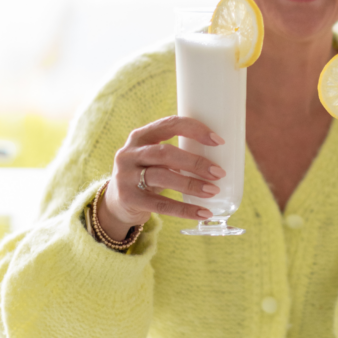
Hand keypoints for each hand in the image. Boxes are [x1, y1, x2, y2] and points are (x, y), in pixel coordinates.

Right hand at [96, 116, 226, 239]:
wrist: (115, 202)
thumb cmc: (146, 174)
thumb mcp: (155, 158)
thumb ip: (177, 153)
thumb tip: (222, 157)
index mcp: (141, 136)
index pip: (169, 124)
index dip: (195, 130)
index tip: (219, 140)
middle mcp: (129, 153)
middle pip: (165, 153)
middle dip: (195, 162)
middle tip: (219, 172)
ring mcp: (126, 176)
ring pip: (162, 176)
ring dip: (191, 184)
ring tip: (213, 190)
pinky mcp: (128, 198)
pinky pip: (160, 205)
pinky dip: (184, 209)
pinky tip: (202, 212)